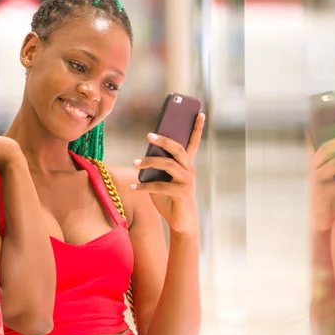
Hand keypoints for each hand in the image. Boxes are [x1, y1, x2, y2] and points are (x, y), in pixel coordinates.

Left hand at [131, 113, 205, 236]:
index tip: (199, 112)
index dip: (197, 127)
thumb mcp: (162, 180)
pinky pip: (160, 186)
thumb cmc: (170, 199)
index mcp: (186, 164)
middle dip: (163, 140)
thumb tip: (145, 158)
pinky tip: (134, 186)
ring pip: (168, 164)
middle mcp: (189, 170)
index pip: (193, 142)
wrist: (181, 222)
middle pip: (178, 149)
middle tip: (148, 136)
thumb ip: (158, 168)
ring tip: (135, 163)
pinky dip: (145, 186)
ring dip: (150, 162)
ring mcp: (187, 181)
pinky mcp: (181, 193)